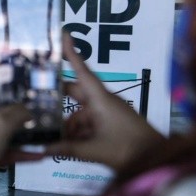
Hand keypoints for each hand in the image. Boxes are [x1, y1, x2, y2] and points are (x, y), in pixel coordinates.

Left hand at [0, 78, 41, 181]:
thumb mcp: (0, 123)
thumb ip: (17, 113)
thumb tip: (29, 111)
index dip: (1, 75)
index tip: (23, 73)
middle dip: (19, 104)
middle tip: (41, 100)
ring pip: (5, 129)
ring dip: (23, 129)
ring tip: (44, 126)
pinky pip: (8, 149)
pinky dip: (22, 152)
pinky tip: (40, 154)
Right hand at [44, 35, 164, 170]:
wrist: (158, 160)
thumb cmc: (128, 149)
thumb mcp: (94, 150)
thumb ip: (67, 148)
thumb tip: (43, 149)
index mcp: (101, 100)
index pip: (83, 72)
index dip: (72, 54)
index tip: (64, 35)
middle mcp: (103, 102)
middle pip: (76, 93)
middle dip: (58, 96)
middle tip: (37, 94)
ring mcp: (108, 114)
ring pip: (80, 113)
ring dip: (67, 124)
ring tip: (49, 136)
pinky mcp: (111, 125)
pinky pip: (88, 123)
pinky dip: (77, 132)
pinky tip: (64, 145)